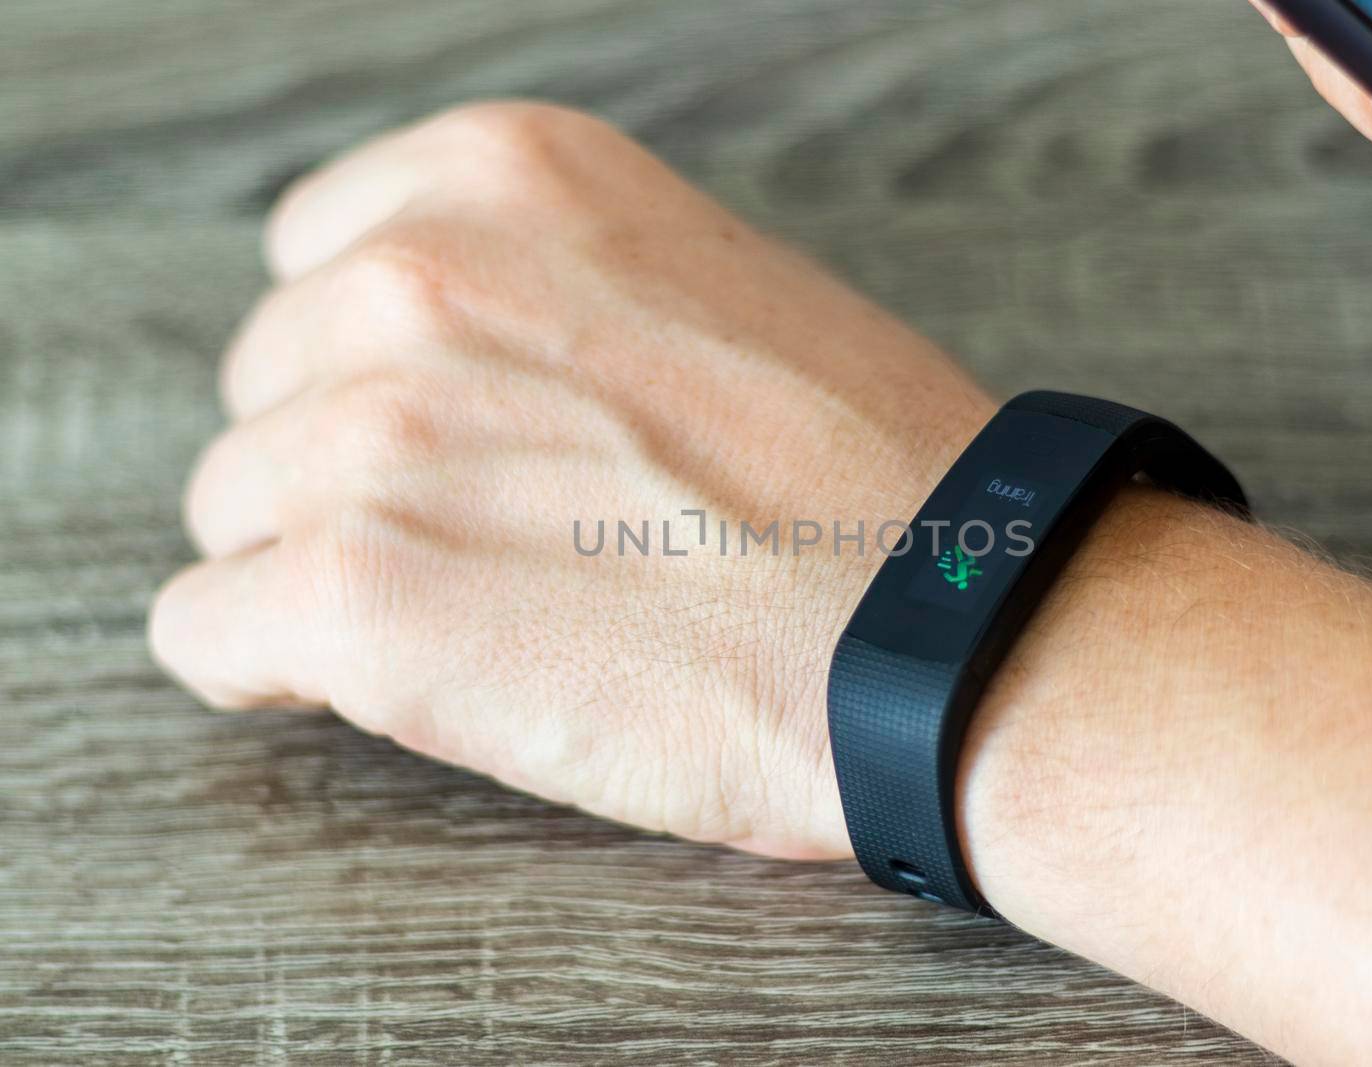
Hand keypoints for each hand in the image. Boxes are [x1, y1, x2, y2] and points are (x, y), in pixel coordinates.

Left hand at [148, 101, 993, 861]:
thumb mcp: (701, 290)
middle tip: (496, 547)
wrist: (948, 620)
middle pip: (269, 393)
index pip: (316, 262)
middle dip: (352, 474)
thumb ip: (547, 297)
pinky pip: (204, 632)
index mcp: (504, 178)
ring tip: (491, 620)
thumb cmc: (862, 480)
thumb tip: (442, 373)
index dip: (375, 372)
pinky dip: (277, 670)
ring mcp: (370, 429)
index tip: (449, 438)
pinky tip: (414, 682)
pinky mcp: (350, 590)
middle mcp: (414, 275)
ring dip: (330, 573)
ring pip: (234, 513)